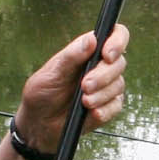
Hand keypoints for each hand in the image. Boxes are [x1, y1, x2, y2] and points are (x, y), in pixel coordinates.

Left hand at [13, 23, 128, 151]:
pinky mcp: (108, 107)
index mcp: (88, 51)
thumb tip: (91, 39)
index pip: (115, 35)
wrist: (39, 123)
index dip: (117, 41)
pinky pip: (115, 106)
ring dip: (101, 95)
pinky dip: (104, 110)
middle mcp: (100, 66)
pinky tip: (91, 112)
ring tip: (83, 101)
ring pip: (118, 85)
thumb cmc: (42, 93)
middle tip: (85, 85)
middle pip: (119, 63)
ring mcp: (106, 87)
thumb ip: (72, 56)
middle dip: (103, 76)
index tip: (107, 54)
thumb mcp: (52, 73)